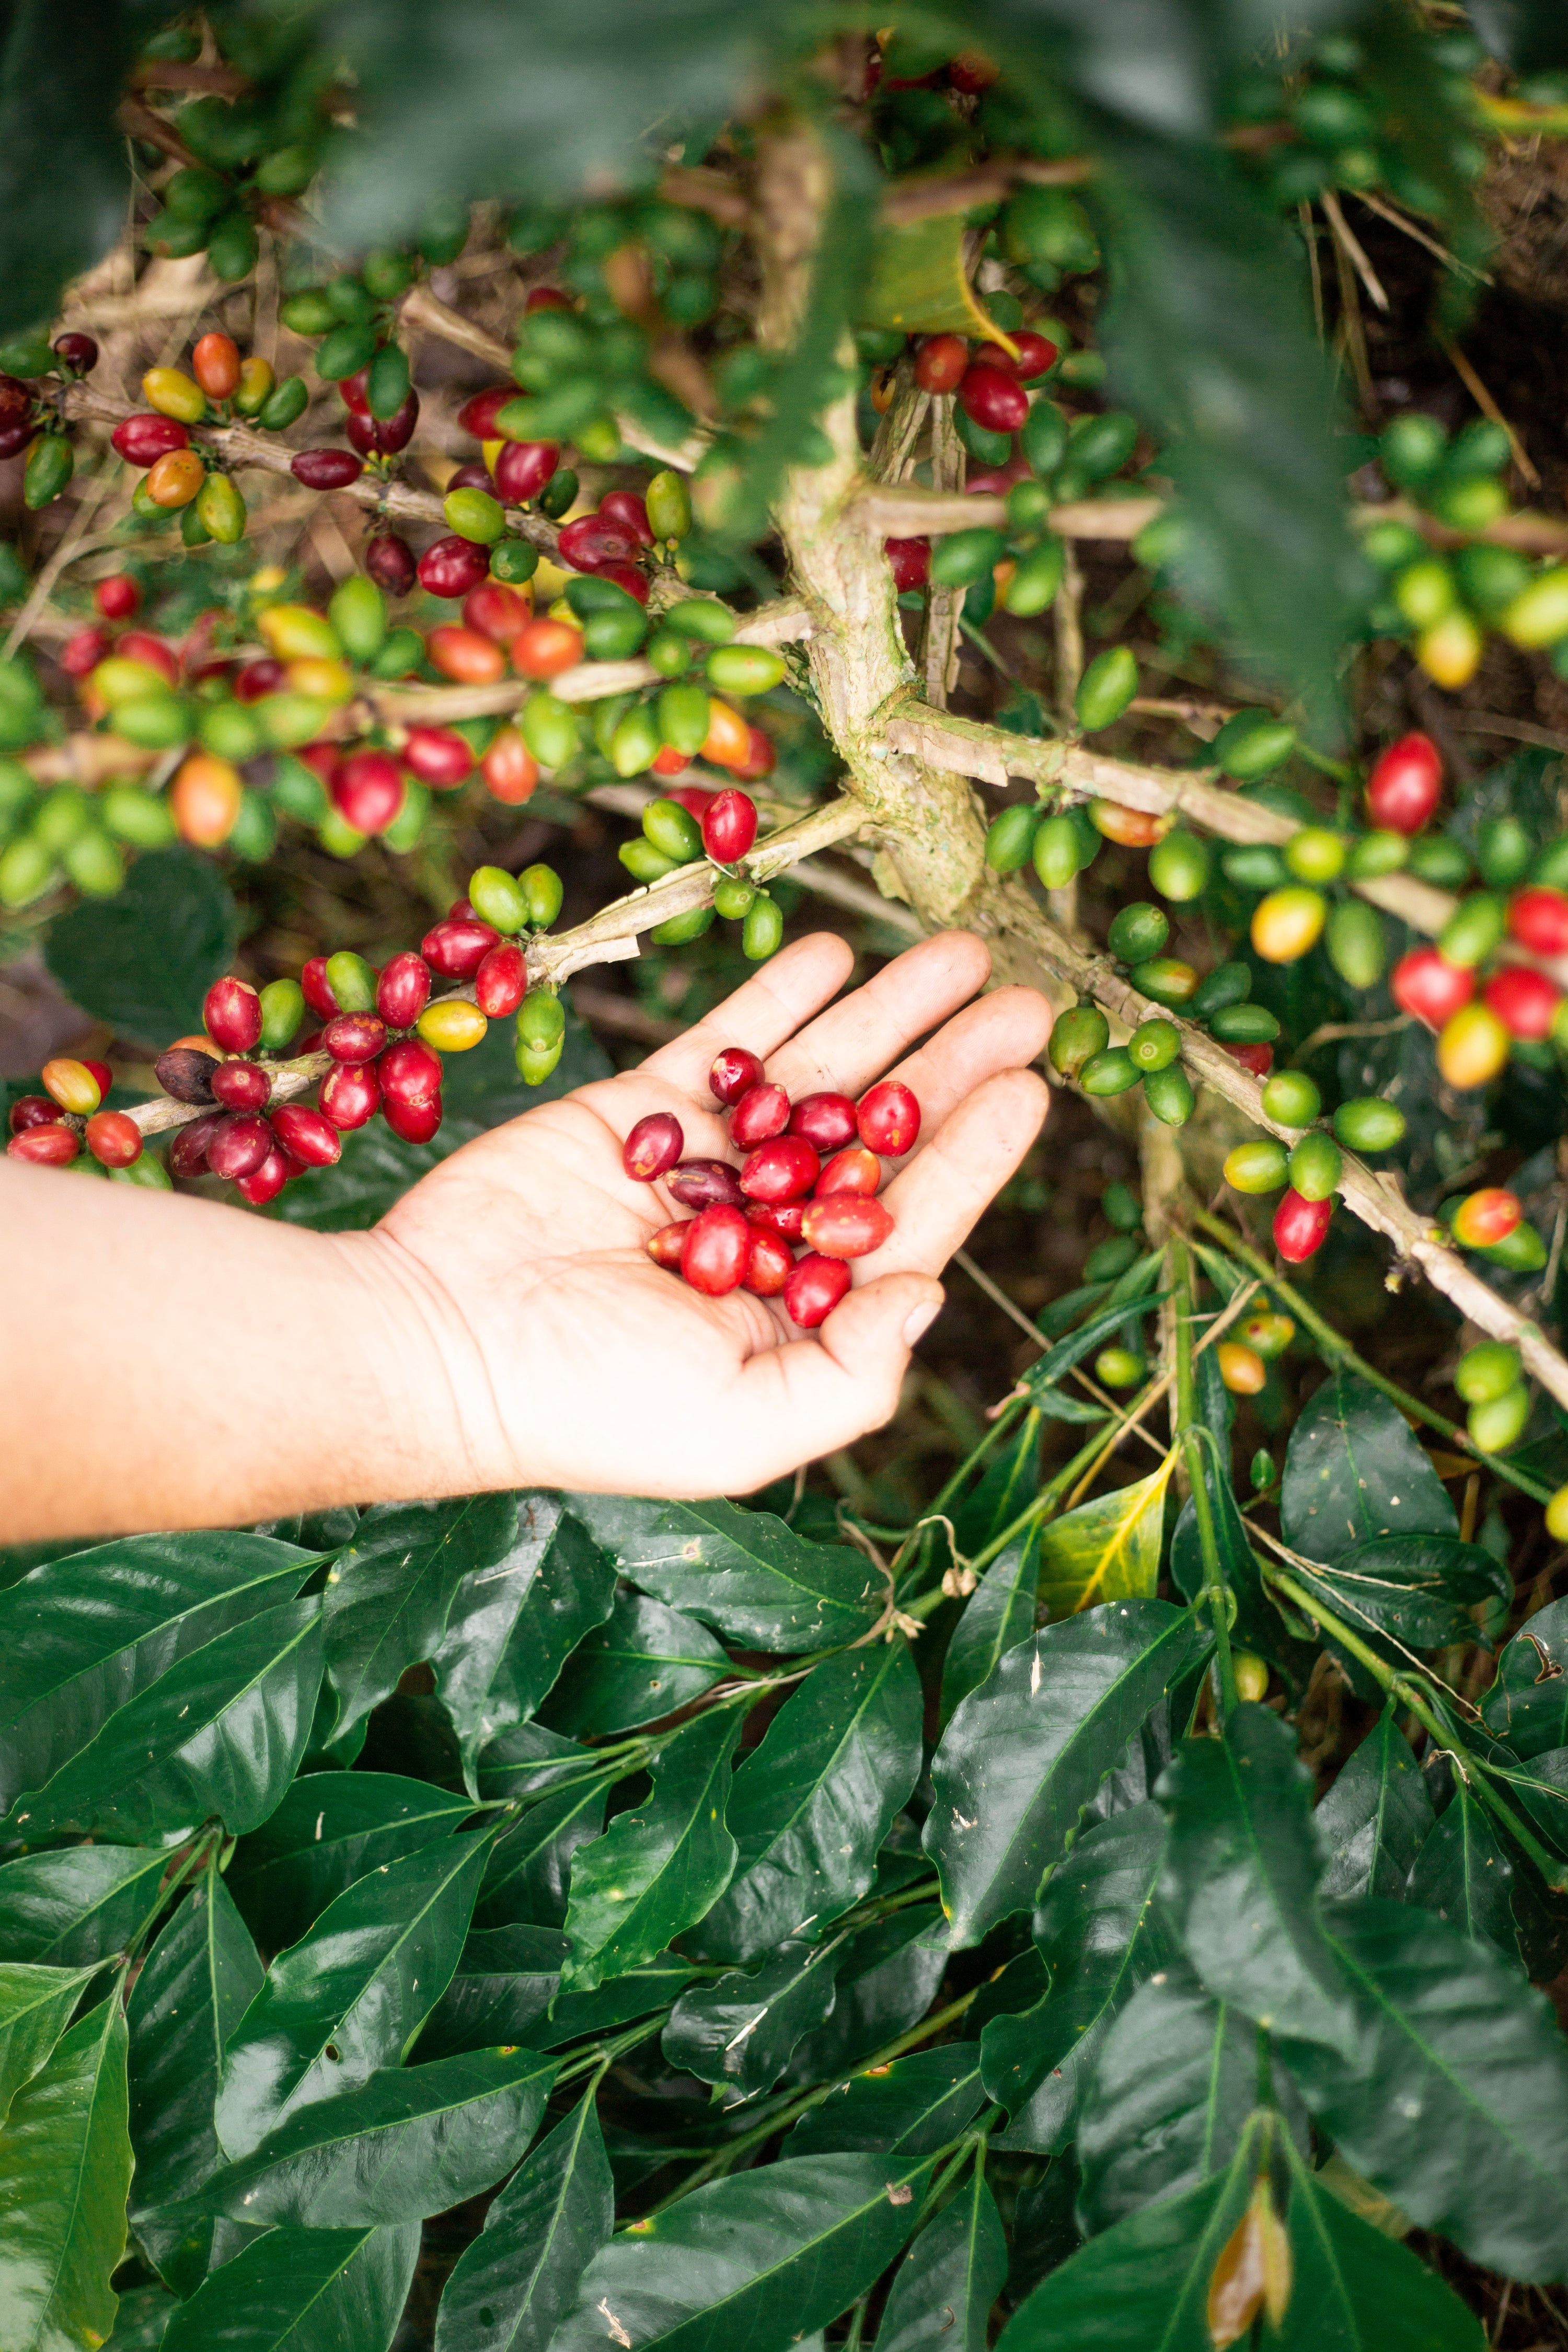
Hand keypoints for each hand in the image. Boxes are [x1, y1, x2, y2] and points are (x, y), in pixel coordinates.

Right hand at [367, 930, 1051, 1499]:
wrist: (442, 1341)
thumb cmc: (593, 1409)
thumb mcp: (746, 1428)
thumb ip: (853, 1372)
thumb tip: (933, 1290)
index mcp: (800, 1309)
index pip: (911, 1218)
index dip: (974, 1151)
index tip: (1035, 1088)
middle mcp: (764, 1231)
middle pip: (880, 1133)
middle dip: (952, 1065)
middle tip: (1029, 1002)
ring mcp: (703, 1167)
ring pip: (815, 1075)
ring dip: (886, 1013)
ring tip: (957, 953)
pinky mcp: (637, 1114)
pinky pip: (721, 1043)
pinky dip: (775, 997)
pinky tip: (834, 953)